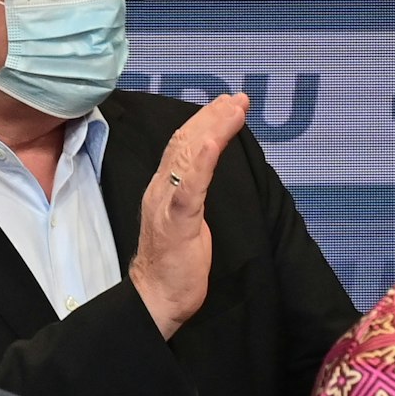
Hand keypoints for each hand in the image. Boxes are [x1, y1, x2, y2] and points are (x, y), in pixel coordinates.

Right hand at [127, 93, 250, 338]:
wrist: (156, 297)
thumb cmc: (175, 262)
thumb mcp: (186, 218)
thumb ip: (192, 191)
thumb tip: (206, 168)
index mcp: (164, 187)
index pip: (182, 144)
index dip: (204, 120)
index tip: (228, 103)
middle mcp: (161, 189)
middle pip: (185, 142)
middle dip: (212, 116)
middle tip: (237, 98)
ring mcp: (167, 204)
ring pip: (187, 156)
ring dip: (212, 129)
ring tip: (233, 109)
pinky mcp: (177, 223)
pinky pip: (188, 189)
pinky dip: (200, 162)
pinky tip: (211, 143)